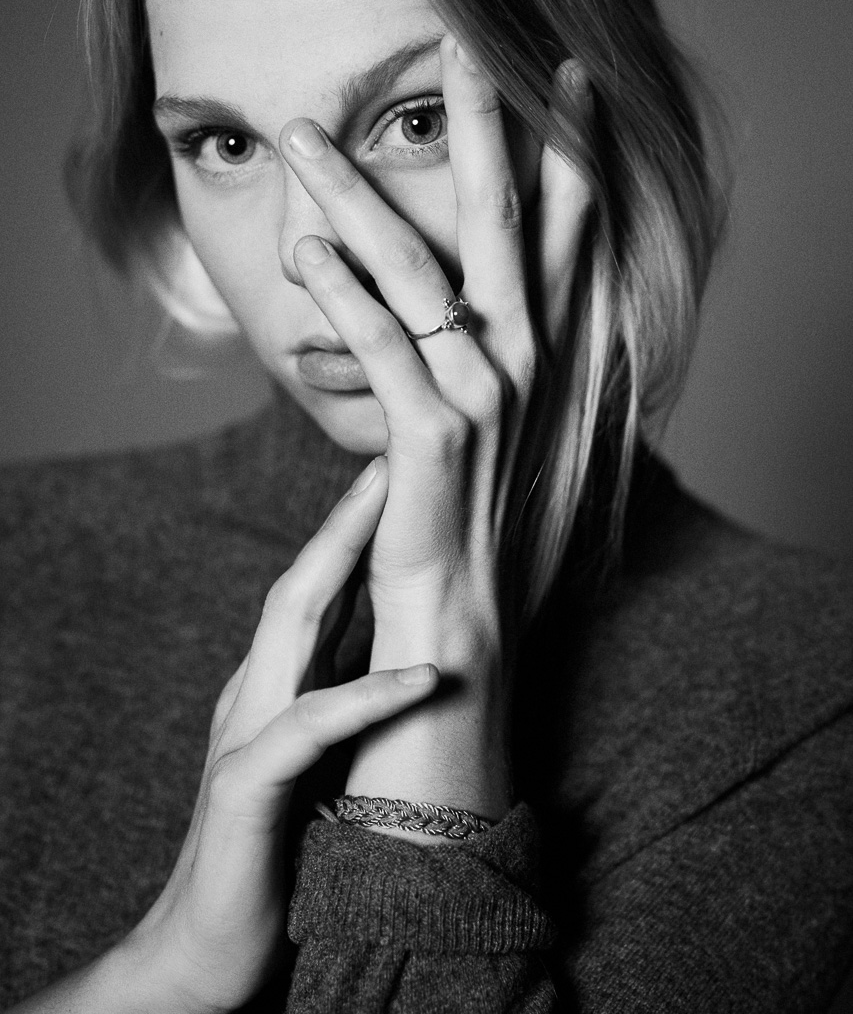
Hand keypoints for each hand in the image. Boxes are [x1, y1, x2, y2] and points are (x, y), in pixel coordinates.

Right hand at [103, 458, 437, 1013]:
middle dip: (352, 511)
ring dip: (347, 561)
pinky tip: (425, 674)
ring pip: (292, 626)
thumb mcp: (319, 755)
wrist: (207, 947)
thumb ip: (339, 693)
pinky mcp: (248, 790)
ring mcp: (245, 733)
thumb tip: (398, 642)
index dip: (364, 522)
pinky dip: (368, 695)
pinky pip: (310, 729)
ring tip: (401, 507)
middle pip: (305, 578)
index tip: (413, 464)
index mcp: (279, 683)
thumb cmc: (277, 848)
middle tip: (402, 446)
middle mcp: (257, 691)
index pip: (322, 585)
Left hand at [279, 38, 590, 825]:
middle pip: (505, 221)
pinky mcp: (432, 434)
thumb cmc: (468, 506)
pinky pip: (383, 344)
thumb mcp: (489, 413)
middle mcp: (528, 360)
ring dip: (356, 195)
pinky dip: (342, 292)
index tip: (565, 74)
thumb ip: (482, 341)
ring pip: (420, 270)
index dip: (572, 148)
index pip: (569, 229)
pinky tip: (304, 246)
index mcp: (544, 348)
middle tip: (456, 42)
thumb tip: (447, 279)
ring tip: (305, 135)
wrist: (459, 610)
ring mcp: (486, 394)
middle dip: (483, 128)